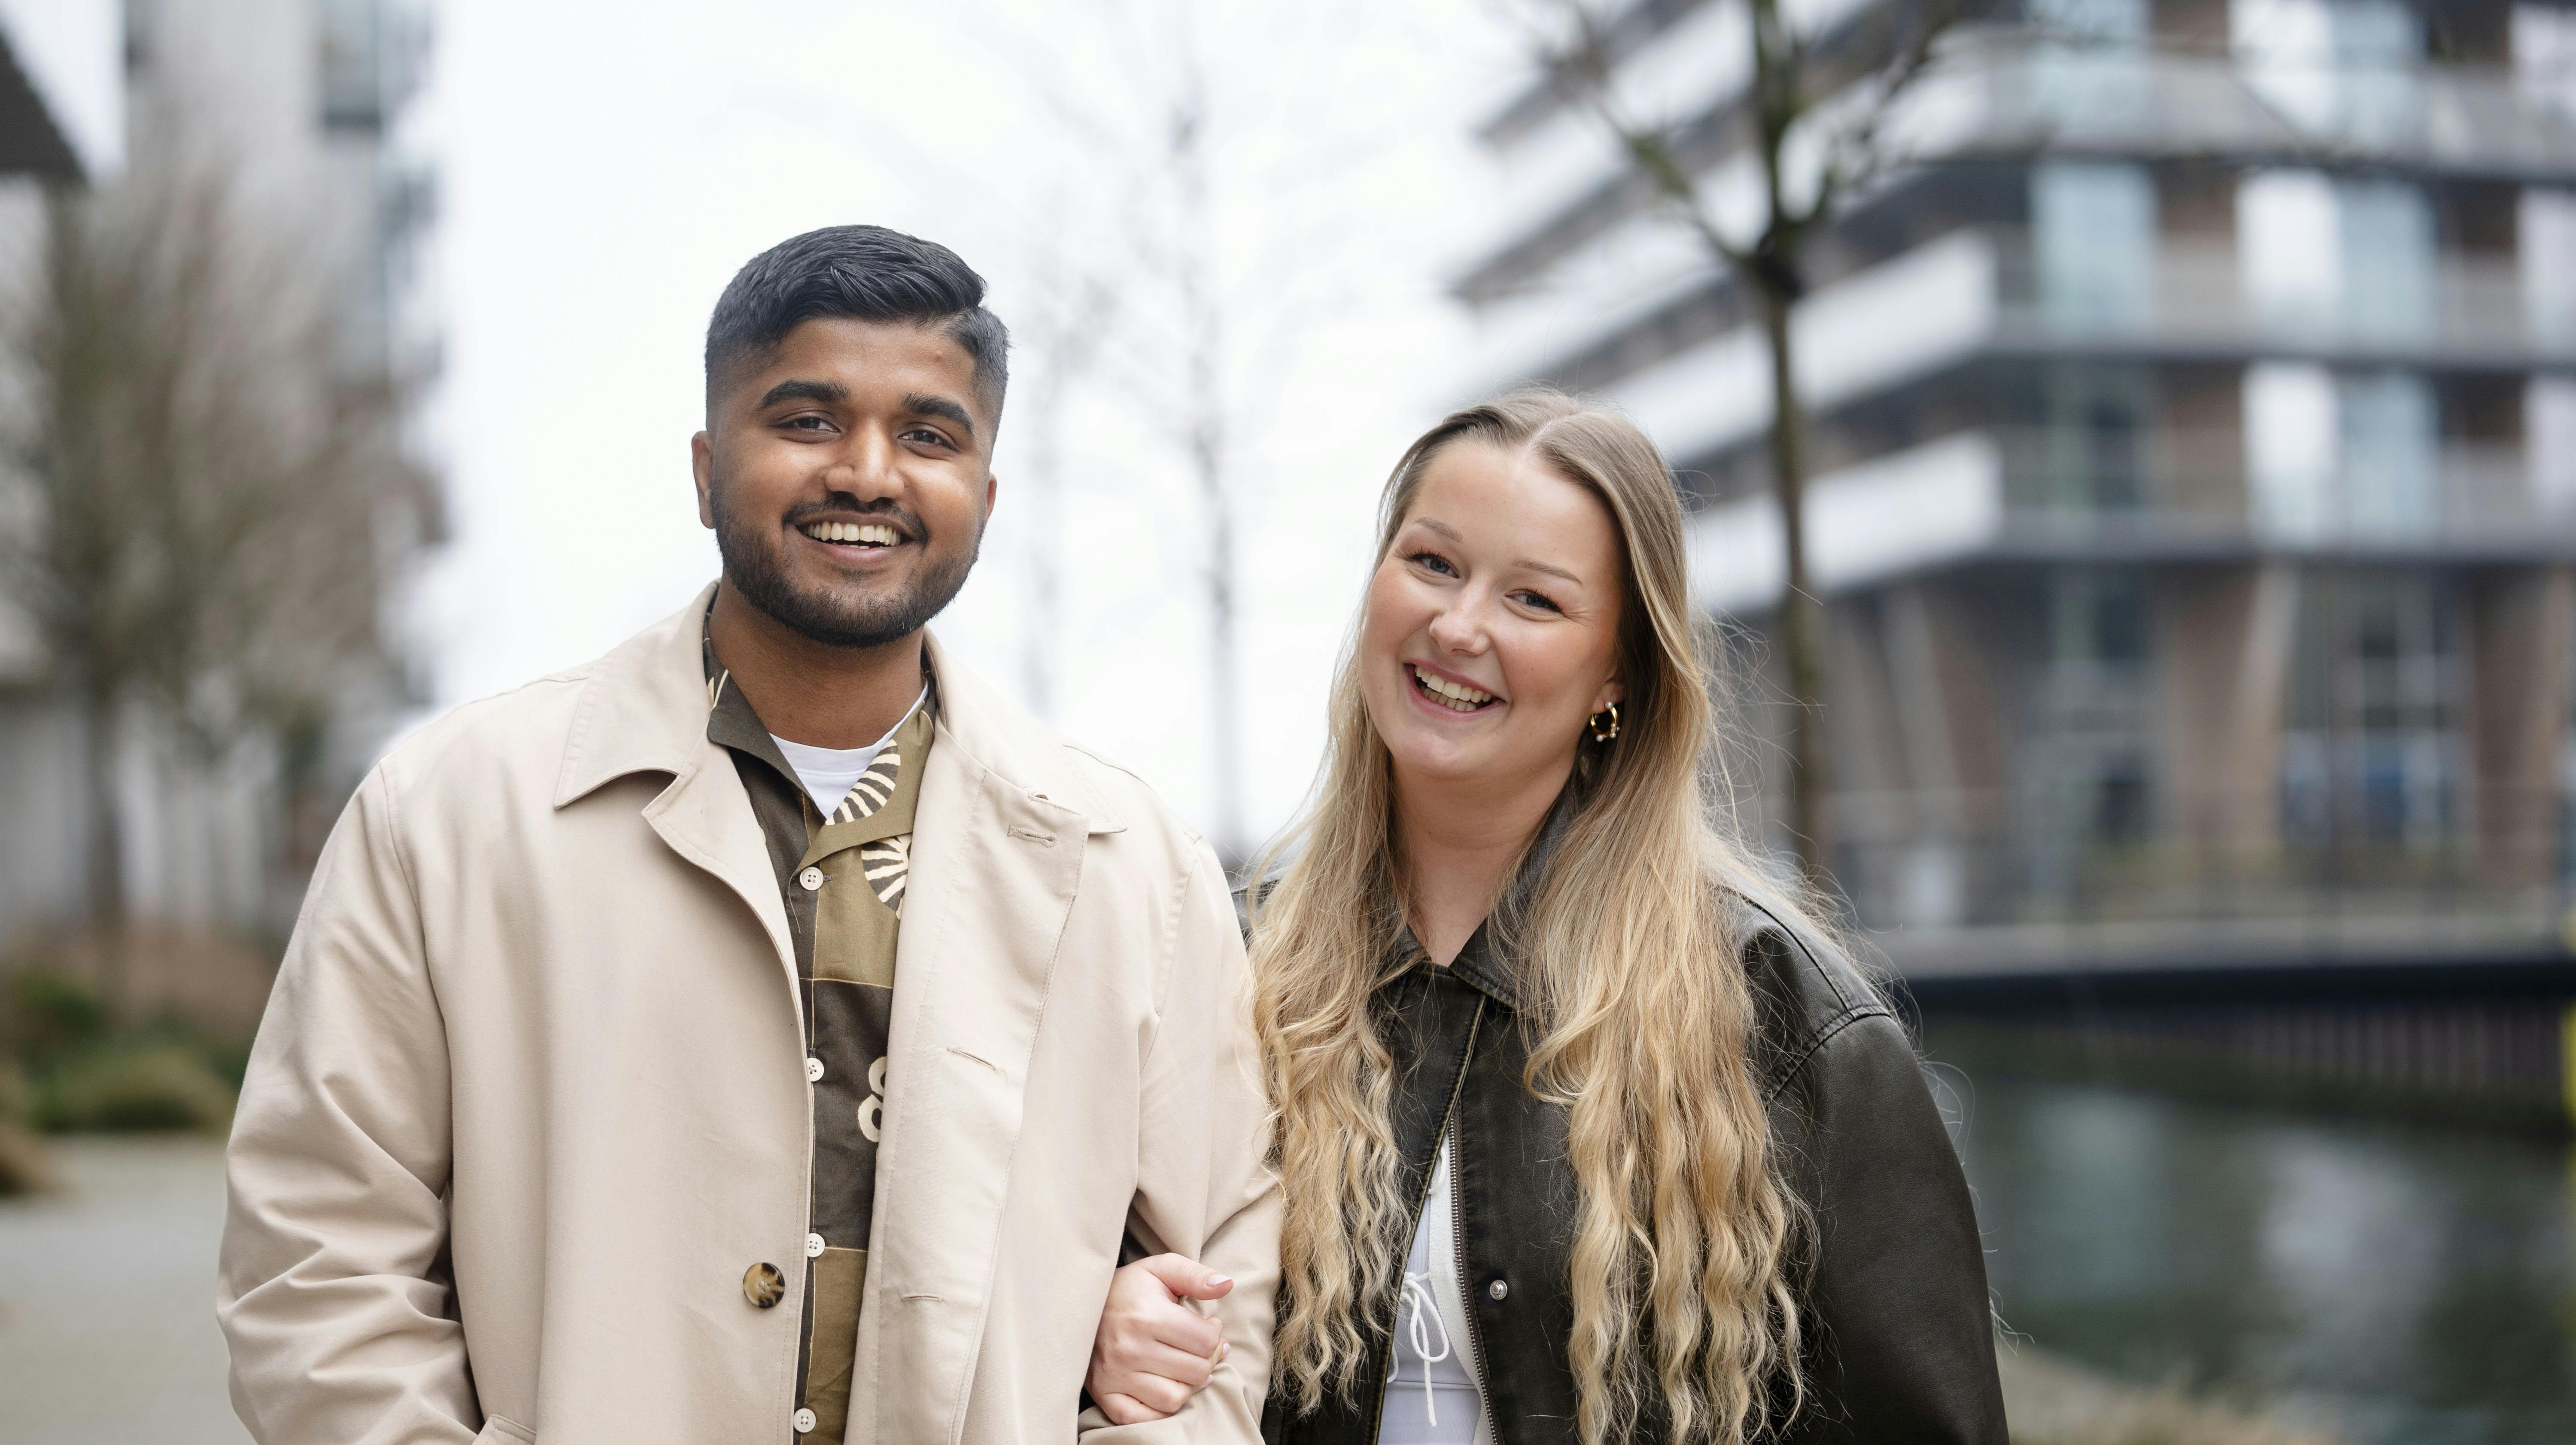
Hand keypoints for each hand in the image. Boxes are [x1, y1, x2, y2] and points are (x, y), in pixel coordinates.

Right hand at [1087, 1253, 1233, 1424]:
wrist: (1080, 1305)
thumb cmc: (1129, 1288)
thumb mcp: (1162, 1269)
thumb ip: (1196, 1276)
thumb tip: (1226, 1285)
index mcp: (1147, 1316)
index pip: (1206, 1341)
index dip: (1215, 1334)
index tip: (1207, 1326)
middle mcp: (1130, 1349)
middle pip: (1197, 1372)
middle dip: (1207, 1359)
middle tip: (1199, 1347)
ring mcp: (1116, 1376)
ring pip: (1176, 1398)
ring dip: (1188, 1385)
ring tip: (1184, 1366)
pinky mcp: (1105, 1395)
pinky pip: (1146, 1418)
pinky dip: (1162, 1409)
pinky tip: (1166, 1386)